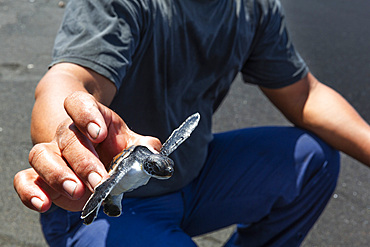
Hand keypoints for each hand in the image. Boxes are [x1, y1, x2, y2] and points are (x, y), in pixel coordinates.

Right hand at [14, 91, 160, 211]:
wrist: (92, 156)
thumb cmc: (111, 147)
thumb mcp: (129, 143)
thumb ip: (143, 146)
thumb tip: (155, 151)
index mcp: (90, 117)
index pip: (79, 104)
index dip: (86, 115)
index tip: (98, 133)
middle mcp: (67, 133)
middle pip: (68, 137)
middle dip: (84, 160)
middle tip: (99, 181)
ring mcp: (51, 153)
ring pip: (41, 155)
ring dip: (58, 174)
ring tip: (76, 191)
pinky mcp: (40, 176)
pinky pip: (24, 179)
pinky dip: (30, 191)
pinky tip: (44, 204)